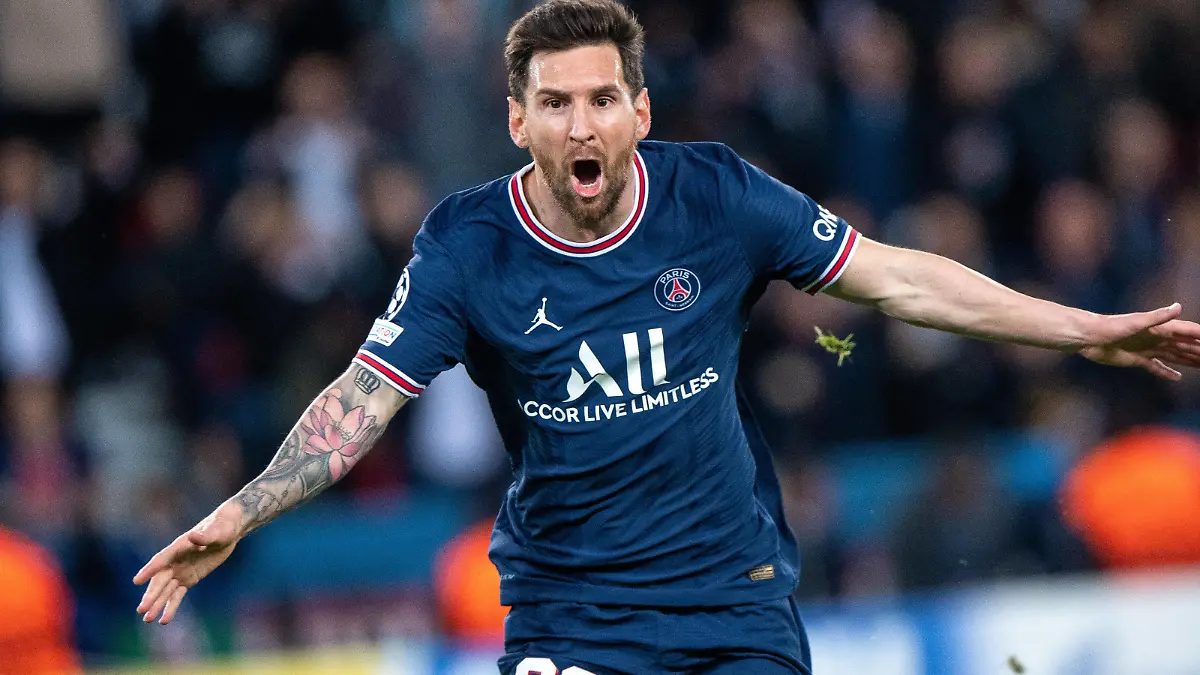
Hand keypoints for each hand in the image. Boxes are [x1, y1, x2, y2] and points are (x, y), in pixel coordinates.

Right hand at [133, 502, 243, 624]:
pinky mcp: (189, 579)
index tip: (136, 581)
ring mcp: (181, 571)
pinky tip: (164, 620)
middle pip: (160, 580)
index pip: (161, 560)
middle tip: (142, 610)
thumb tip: (193, 536)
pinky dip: (171, 607)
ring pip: (166, 591)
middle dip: (151, 595)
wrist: (228, 531)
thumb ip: (205, 536)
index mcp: (179, 547)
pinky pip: (177, 595)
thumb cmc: (222, 527)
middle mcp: (175, 561)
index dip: (149, 570)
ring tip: (148, 620)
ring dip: (157, 604)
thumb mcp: (217, 531)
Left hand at [1079, 303, 1199, 380]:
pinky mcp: (1137, 360)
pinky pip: (1156, 367)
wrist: (1089, 337)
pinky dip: (1166, 372)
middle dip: (1199, 350)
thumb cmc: (1111, 326)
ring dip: (1189, 360)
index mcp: (1160, 328)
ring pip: (1174, 356)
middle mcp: (1157, 338)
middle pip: (1184, 345)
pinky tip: (1177, 377)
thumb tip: (1178, 307)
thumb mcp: (1137, 322)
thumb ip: (1159, 316)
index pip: (1187, 332)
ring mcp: (1147, 349)